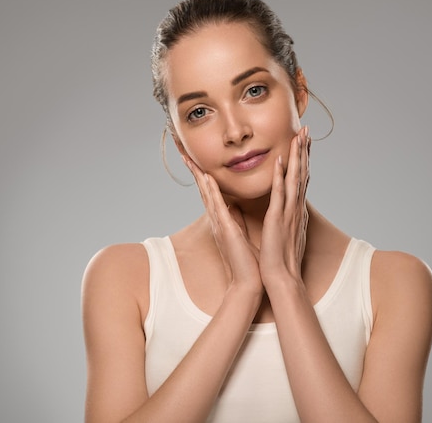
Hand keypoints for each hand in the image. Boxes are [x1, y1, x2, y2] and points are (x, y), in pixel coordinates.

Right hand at [184, 157, 262, 293]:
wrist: (249, 283)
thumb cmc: (247, 261)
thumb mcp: (240, 234)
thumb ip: (235, 218)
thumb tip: (233, 205)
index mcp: (222, 219)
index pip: (209, 191)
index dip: (201, 172)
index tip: (194, 157)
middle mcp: (217, 219)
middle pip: (202, 188)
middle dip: (193, 168)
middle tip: (182, 150)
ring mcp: (219, 223)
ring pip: (205, 193)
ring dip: (197, 174)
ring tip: (188, 157)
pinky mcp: (226, 229)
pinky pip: (217, 206)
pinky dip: (211, 191)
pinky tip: (207, 177)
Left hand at [259, 126, 310, 287]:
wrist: (281, 278)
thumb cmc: (280, 259)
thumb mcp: (282, 233)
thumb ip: (282, 218)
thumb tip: (280, 210)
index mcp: (295, 211)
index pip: (301, 180)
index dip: (303, 160)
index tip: (303, 143)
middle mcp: (296, 208)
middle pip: (302, 174)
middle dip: (304, 151)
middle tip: (306, 130)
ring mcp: (289, 212)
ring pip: (295, 178)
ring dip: (297, 156)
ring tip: (299, 136)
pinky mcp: (278, 218)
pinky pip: (280, 193)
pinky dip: (281, 176)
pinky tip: (281, 160)